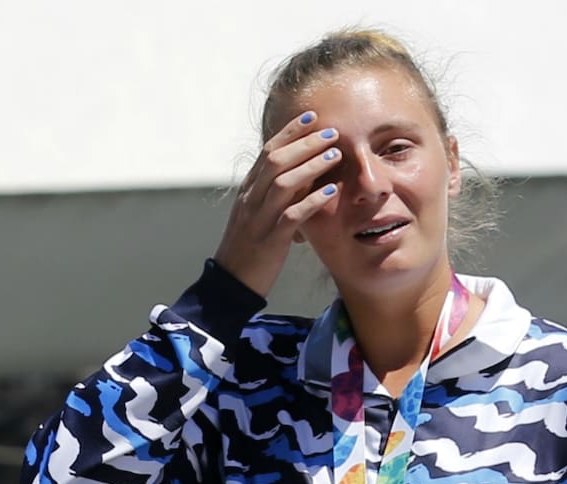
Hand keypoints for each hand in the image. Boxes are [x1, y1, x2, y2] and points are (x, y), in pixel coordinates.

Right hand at [212, 111, 342, 296]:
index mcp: (248, 191)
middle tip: (332, 132)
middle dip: (305, 143)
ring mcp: (258, 219)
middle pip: (276, 161)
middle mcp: (250, 199)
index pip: (267, 152)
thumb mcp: (260, 214)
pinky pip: (290, 216)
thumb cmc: (251, 248)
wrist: (232, 283)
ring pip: (282, 183)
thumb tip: (303, 174)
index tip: (312, 117)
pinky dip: (311, 201)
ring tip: (335, 154)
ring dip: (311, 166)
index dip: (289, 132)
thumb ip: (276, 194)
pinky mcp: (269, 240)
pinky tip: (331, 192)